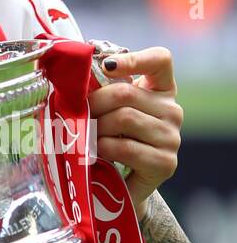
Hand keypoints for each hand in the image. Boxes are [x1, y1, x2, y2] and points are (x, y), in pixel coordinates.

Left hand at [87, 47, 182, 222]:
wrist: (121, 183)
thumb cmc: (111, 137)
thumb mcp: (107, 108)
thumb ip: (98, 90)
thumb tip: (69, 76)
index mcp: (160, 88)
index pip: (161, 60)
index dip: (134, 58)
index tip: (106, 65)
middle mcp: (172, 110)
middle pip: (126, 93)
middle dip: (92, 103)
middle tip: (73, 114)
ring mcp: (172, 137)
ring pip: (124, 118)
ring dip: (95, 128)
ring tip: (83, 135)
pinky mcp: (166, 163)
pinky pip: (125, 148)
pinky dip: (103, 148)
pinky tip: (96, 152)